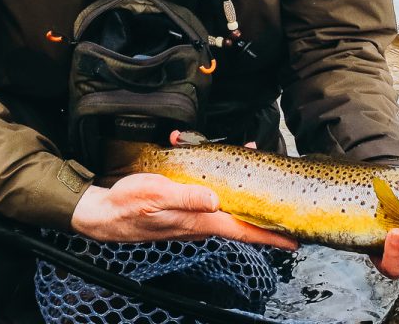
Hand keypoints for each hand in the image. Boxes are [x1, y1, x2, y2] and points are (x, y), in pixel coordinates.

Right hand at [70, 171, 297, 249]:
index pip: (243, 230)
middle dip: (262, 203)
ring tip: (249, 157)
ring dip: (241, 185)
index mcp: (199, 221)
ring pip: (227, 202)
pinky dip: (218, 179)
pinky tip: (213, 159)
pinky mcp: (183, 207)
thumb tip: (214, 199)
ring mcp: (192, 215)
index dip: (270, 236)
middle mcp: (200, 220)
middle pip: (241, 215)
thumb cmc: (128, 205)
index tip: (294, 241)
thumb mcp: (155, 195)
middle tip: (280, 185)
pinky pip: (209, 196)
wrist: (104, 214)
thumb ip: (185, 197)